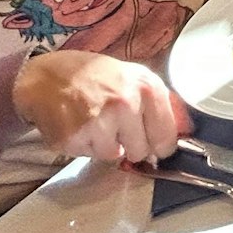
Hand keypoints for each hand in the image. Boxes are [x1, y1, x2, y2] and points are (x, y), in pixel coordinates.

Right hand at [12, 50, 187, 162]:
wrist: (47, 76)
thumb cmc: (95, 76)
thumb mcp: (134, 77)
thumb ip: (159, 103)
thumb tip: (185, 130)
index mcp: (146, 87)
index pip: (167, 135)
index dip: (161, 145)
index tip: (157, 146)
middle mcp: (126, 104)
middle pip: (142, 151)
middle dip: (131, 144)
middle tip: (116, 126)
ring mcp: (99, 122)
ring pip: (114, 156)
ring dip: (106, 146)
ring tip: (95, 122)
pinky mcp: (74, 138)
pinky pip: (90, 156)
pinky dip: (85, 147)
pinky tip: (78, 126)